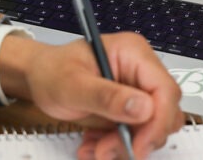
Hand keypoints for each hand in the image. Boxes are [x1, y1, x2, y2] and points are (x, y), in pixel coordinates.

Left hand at [0, 32, 183, 158]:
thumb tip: (143, 107)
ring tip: (96, 148)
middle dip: (137, 137)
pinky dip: (116, 146)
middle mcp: (140, 71)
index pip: (164, 90)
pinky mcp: (129, 110)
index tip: (138, 145)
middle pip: (163, 113)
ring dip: (124, 145)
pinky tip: (94, 145)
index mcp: (132, 53)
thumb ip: (107, 96)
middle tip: (108, 149)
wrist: (38, 78)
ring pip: (151, 129)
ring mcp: (136, 91)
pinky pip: (136, 135)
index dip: (157, 122)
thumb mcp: (73, 85)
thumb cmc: (51, 71)